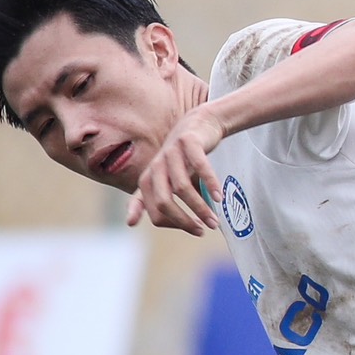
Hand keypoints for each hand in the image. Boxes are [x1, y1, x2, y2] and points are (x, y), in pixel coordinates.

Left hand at [129, 106, 226, 234]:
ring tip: (215, 220)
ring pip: (181, 188)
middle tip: (204, 230)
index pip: (154, 212)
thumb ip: (159, 200)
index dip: (174, 225)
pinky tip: (220, 198)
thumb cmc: (184, 158)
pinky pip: (199, 167)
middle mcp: (155, 167)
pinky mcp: (187, 142)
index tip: (195, 230)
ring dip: (200, 208)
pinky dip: (210, 184)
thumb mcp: (169, 180)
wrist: (199, 124)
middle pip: (164, 202)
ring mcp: (170, 153)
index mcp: (147, 180)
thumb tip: (134, 224)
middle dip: (185, 221)